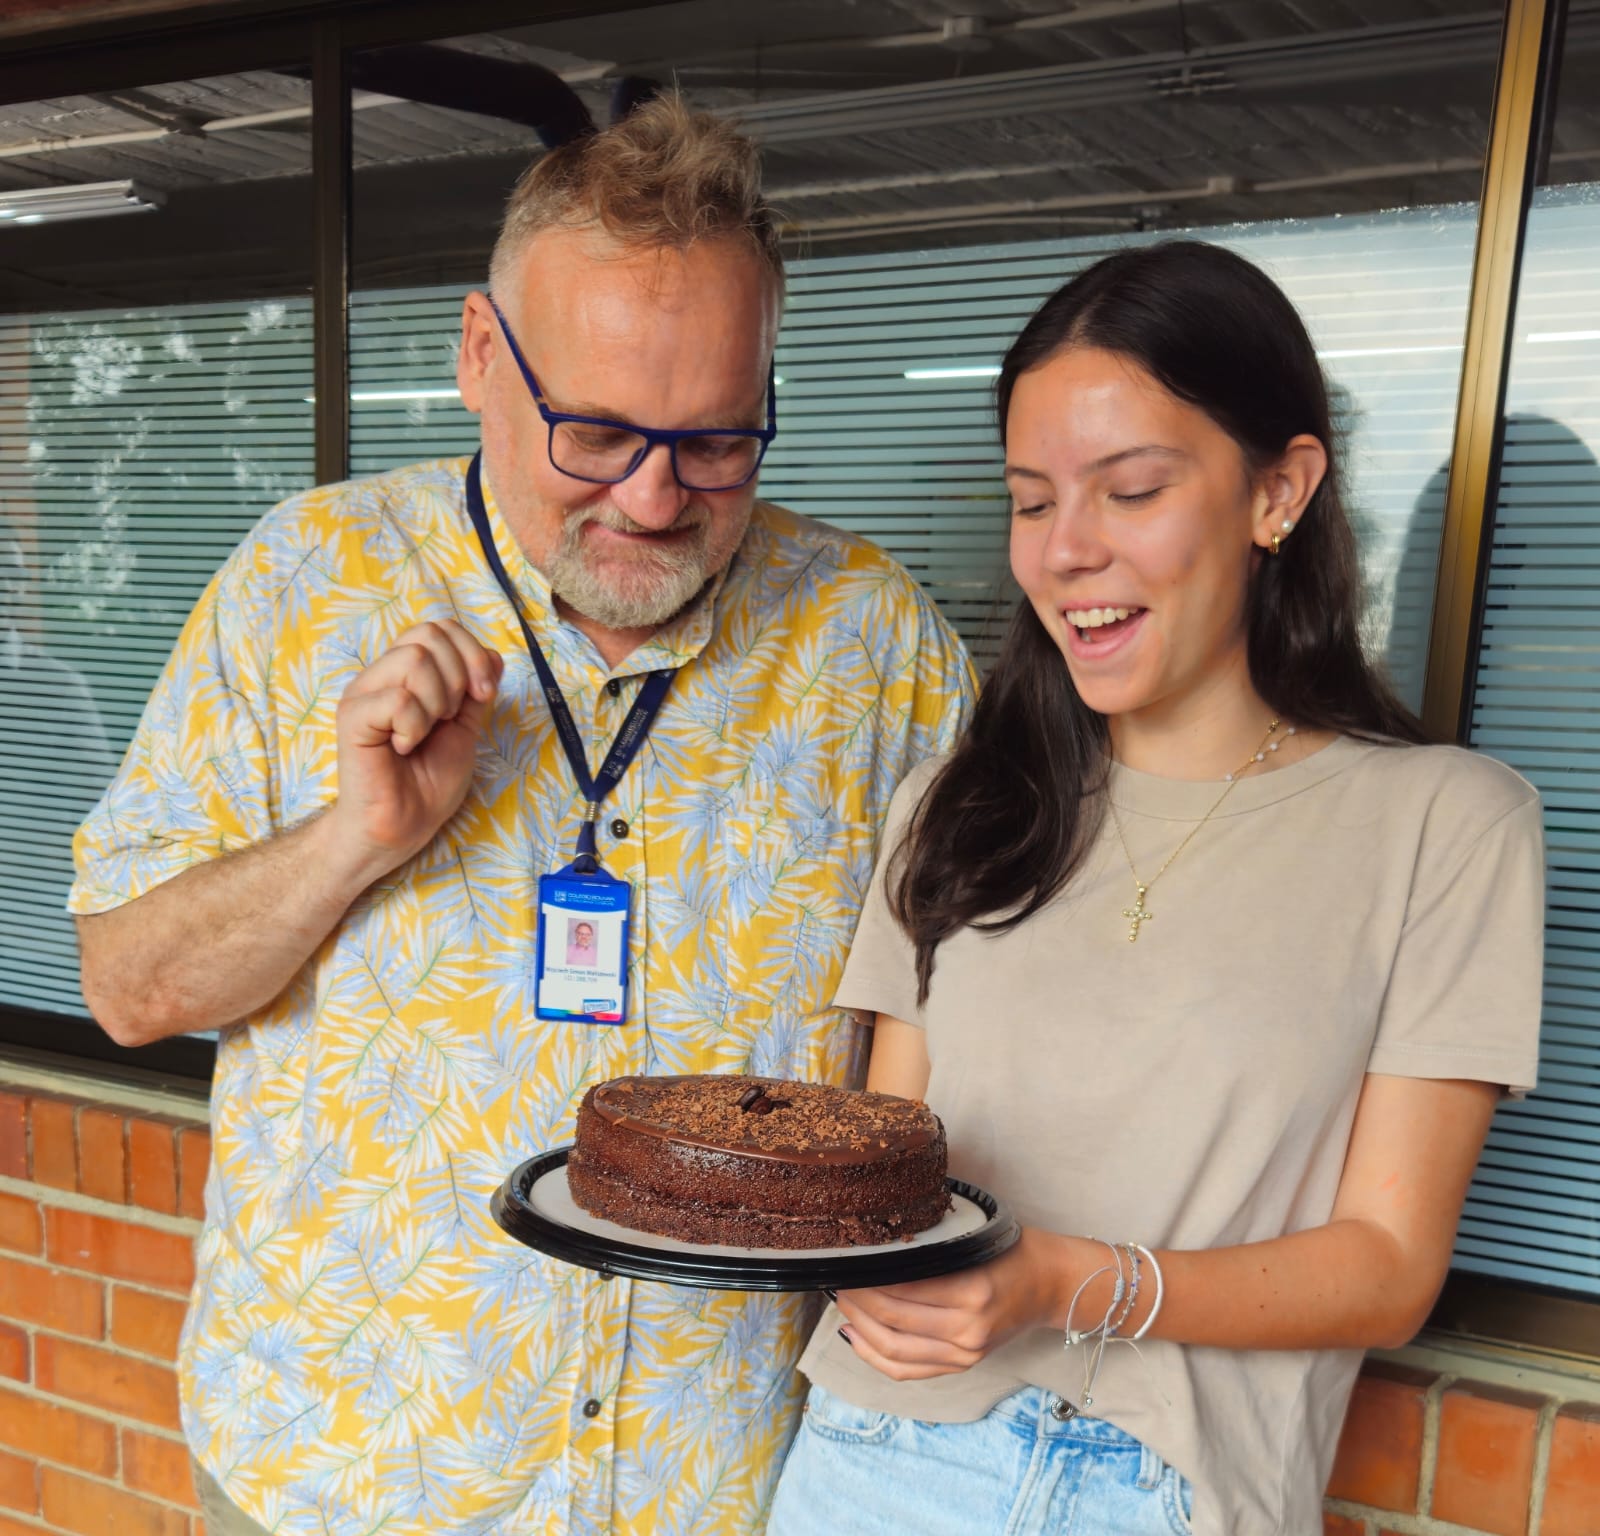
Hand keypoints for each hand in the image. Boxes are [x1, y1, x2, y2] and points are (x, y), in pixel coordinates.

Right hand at [326, 620, 502, 883]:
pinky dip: (415, 726)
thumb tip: (493, 655)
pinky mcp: (351, 718)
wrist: (403, 825)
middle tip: (449, 718)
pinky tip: (404, 747)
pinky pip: (398, 699)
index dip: (472, 652)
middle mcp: (381, 675)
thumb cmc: (428, 782)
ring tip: (423, 733)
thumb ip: (476, 691)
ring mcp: (363, 693)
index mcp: (405, 673)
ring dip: (436, 702)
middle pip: (429, 634)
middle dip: (458, 677)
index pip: (441, 627)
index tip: (483, 694)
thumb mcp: (466, 728)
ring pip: (414, 660)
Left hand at [835, 1227, 1078, 1381]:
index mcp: (972, 1292)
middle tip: (837, 1279)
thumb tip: (874, 1253)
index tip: (846, 1262)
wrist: (1050, 1285)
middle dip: (856, 1301)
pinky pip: (908, 1371)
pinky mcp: (963, 1366)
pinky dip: (875, 1357)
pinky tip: (855, 1337)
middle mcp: (968, 1330)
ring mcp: (965, 1354)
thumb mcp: (973, 1242)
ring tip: (843, 1303)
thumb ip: (930, 1253)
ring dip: (860, 1328)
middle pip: (892, 1321)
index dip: (866, 1279)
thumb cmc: (1011, 1252)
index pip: (902, 1290)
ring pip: (894, 1351)